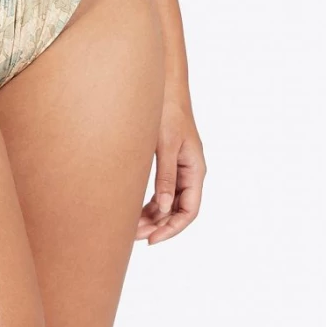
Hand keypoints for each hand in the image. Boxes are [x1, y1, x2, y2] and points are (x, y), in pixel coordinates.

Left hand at [137, 92, 204, 244]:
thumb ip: (165, 177)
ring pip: (168, 203)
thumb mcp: (166, 145)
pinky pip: (161, 191)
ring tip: (129, 227)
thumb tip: (163, 207)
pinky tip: (133, 211)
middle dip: (158, 226)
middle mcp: (190, 172)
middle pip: (178, 210)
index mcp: (195, 169)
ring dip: (152, 217)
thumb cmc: (168, 111)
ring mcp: (180, 168)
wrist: (163, 87)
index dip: (172, 228)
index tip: (152, 239)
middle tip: (134, 235)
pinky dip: (149, 204)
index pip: (189, 210)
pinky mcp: (168, 163)